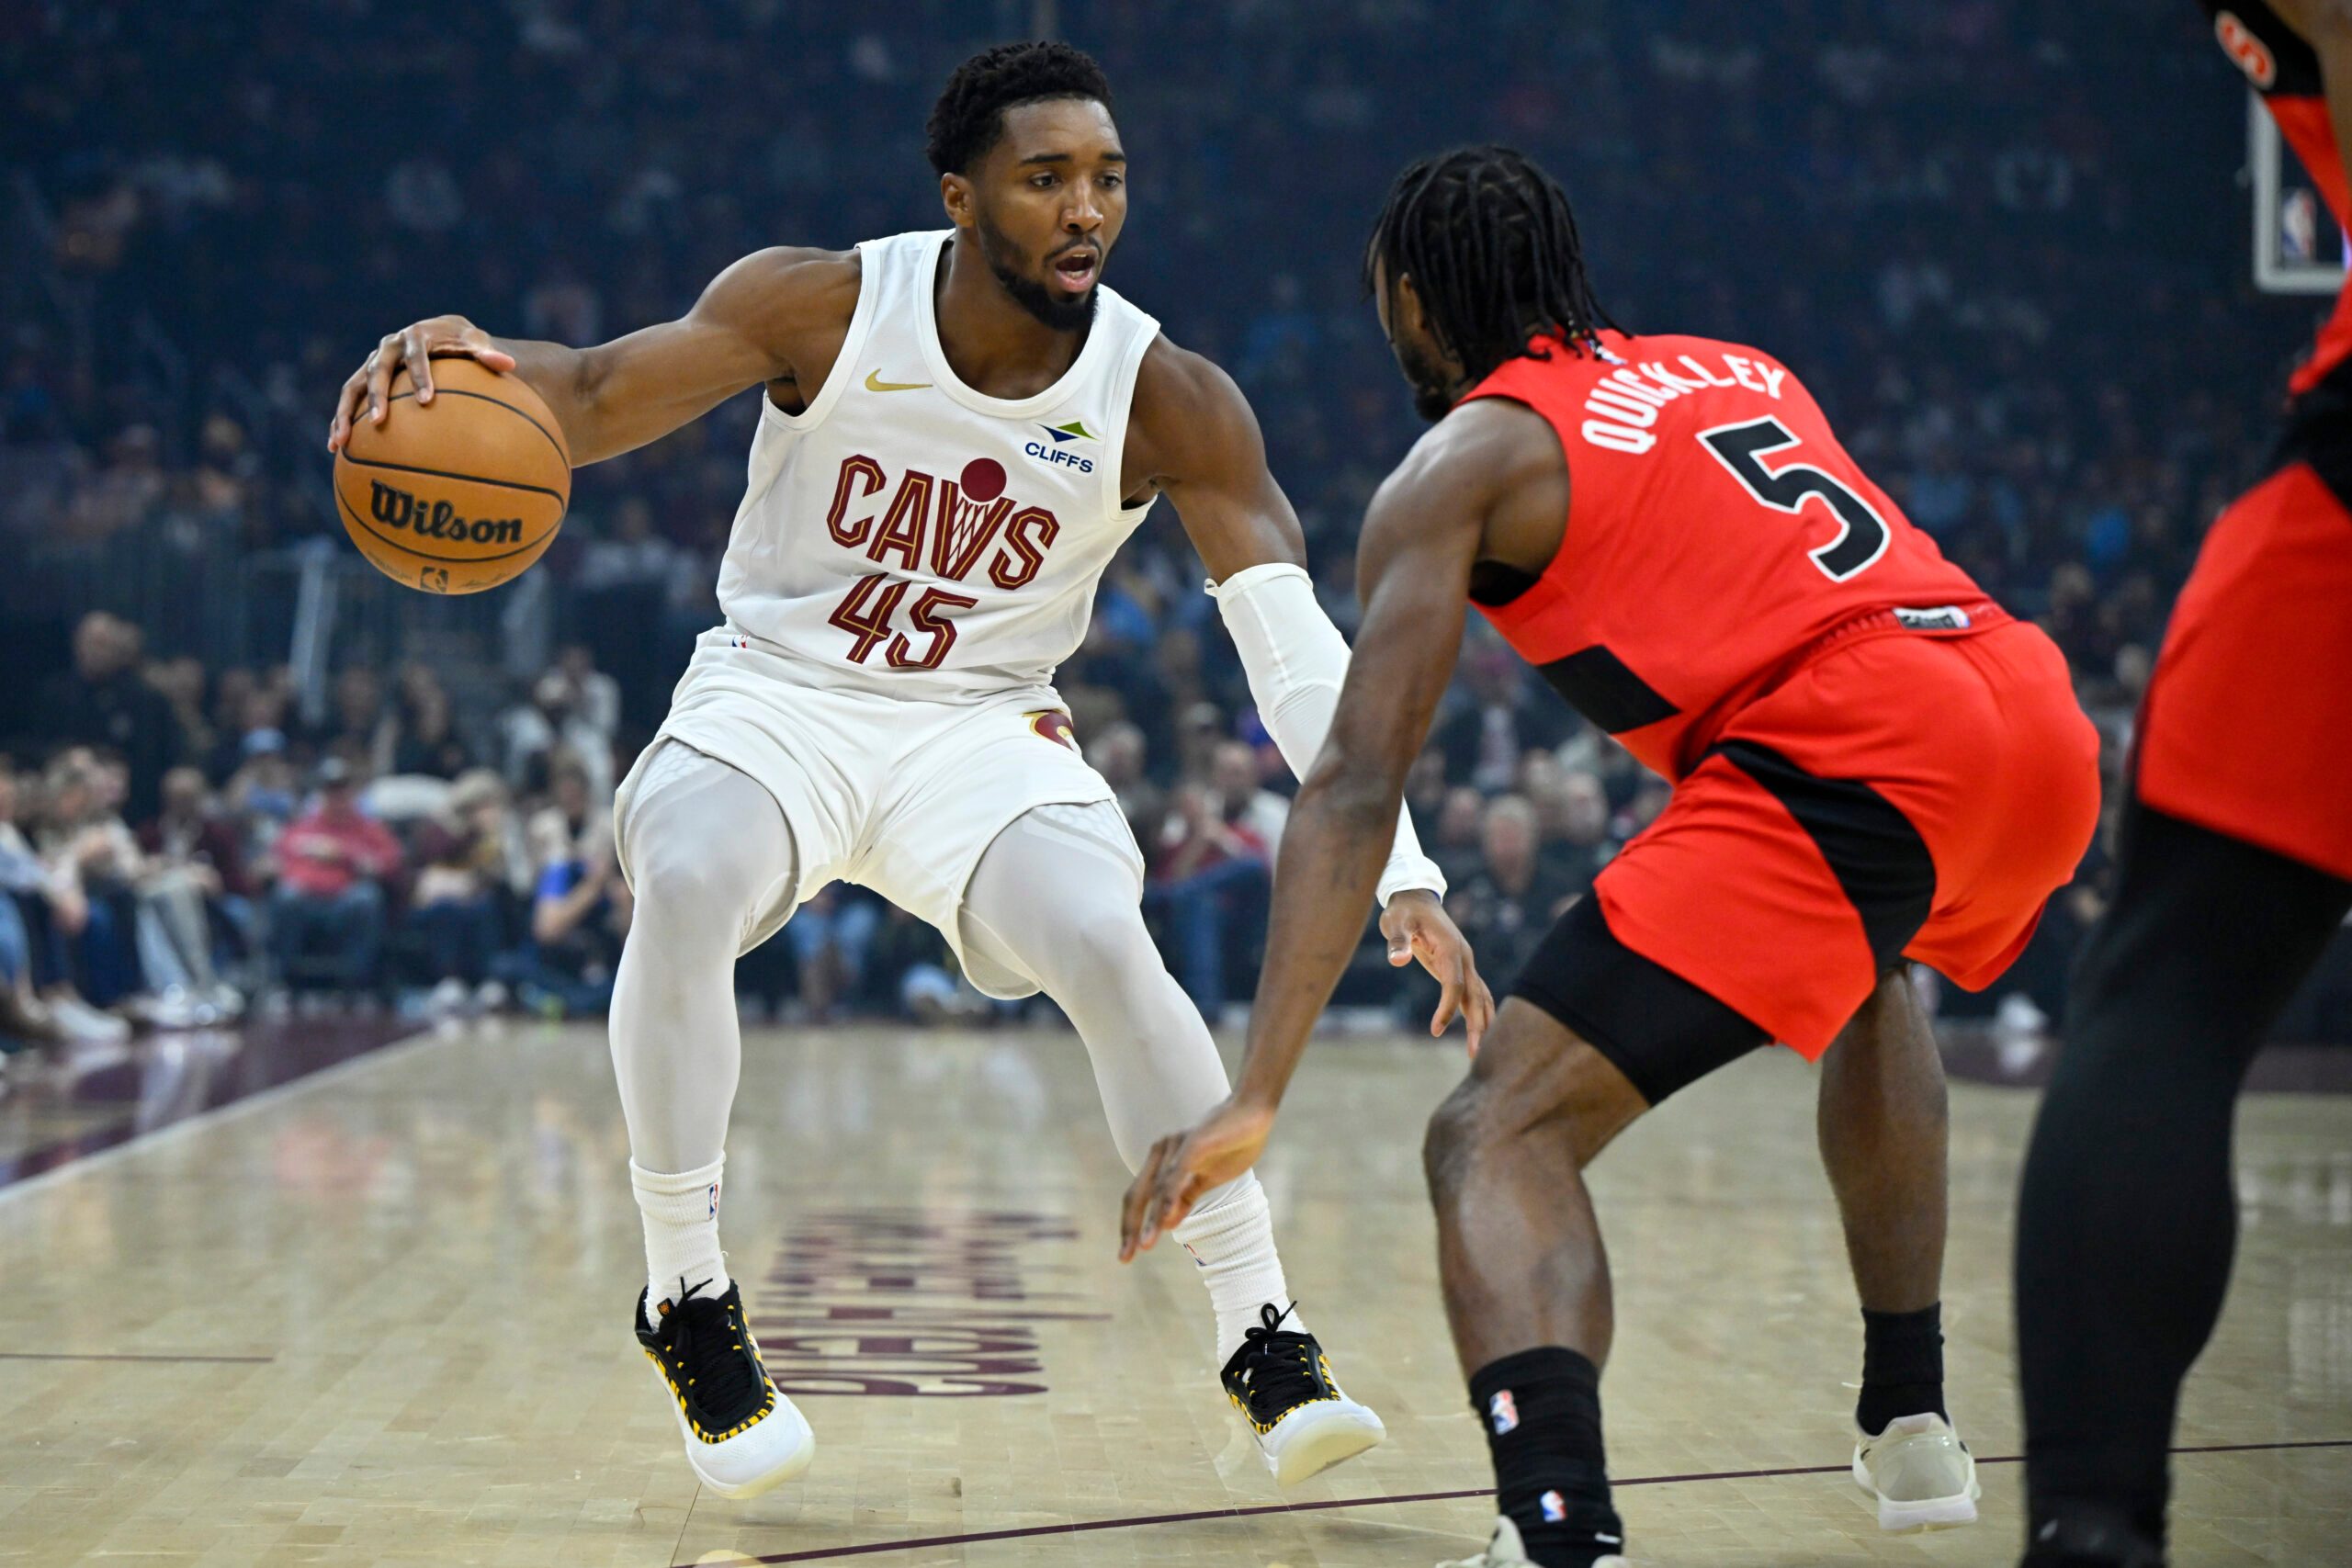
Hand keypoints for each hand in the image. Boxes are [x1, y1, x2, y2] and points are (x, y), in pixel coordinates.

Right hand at [328, 315, 516, 450]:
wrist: (440, 333)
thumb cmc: (463, 343)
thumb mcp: (476, 344)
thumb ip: (487, 354)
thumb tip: (508, 365)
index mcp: (416, 336)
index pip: (417, 355)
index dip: (420, 376)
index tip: (427, 400)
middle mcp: (389, 347)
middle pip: (377, 370)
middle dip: (377, 396)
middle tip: (380, 421)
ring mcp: (373, 362)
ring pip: (353, 386)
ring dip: (345, 413)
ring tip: (342, 441)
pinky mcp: (364, 378)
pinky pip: (349, 400)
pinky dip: (341, 421)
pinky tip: (336, 447)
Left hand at [1118, 1095, 1275, 1260]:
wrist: (1255, 1112)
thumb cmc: (1233, 1142)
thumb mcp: (1207, 1179)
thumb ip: (1185, 1199)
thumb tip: (1166, 1226)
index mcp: (1163, 1161)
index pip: (1138, 1197)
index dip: (1132, 1225)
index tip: (1128, 1253)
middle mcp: (1162, 1151)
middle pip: (1136, 1195)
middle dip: (1129, 1228)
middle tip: (1124, 1258)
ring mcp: (1176, 1146)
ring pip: (1156, 1190)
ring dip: (1149, 1220)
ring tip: (1144, 1247)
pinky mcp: (1193, 1143)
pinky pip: (1176, 1175)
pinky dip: (1168, 1198)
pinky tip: (1165, 1220)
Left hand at [1381, 888, 1495, 1054]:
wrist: (1416, 897)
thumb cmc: (1404, 911)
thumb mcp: (1396, 923)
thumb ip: (1398, 942)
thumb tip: (1398, 959)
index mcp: (1451, 949)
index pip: (1454, 985)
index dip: (1447, 1008)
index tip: (1435, 1030)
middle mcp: (1464, 957)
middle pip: (1475, 995)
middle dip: (1478, 1024)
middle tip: (1474, 1054)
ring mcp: (1465, 962)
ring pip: (1480, 996)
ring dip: (1482, 1022)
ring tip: (1478, 1051)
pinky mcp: (1459, 967)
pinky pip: (1473, 993)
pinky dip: (1477, 1012)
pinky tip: (1478, 1032)